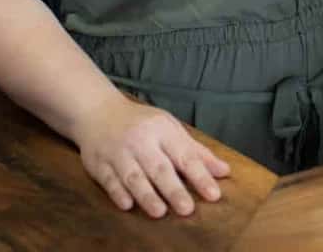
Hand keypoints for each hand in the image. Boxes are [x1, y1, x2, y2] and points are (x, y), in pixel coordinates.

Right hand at [73, 92, 230, 217]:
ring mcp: (118, 152)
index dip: (200, 176)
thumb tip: (224, 171)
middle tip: (187, 209)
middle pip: (159, 168)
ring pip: (133, 176)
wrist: (98, 111)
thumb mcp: (171, 129)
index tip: (214, 194)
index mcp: (162, 130)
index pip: (185, 155)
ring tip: (159, 212)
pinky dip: (118, 192)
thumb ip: (196, 152)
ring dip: (146, 194)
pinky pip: (109, 180)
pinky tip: (127, 205)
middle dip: (173, 189)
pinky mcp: (99, 164)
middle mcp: (141, 141)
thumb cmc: (142, 123)